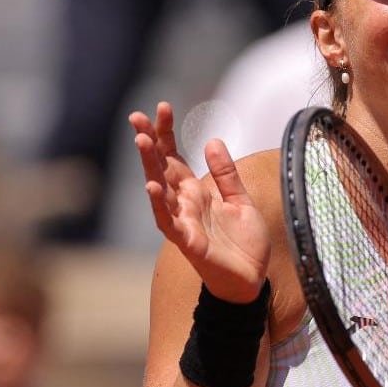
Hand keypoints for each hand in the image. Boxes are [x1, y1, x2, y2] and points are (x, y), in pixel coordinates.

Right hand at [130, 102, 269, 301]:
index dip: (167, 132)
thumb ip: (226, 173)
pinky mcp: (189, 241)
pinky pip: (169, 222)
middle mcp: (184, 204)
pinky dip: (160, 205)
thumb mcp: (240, 200)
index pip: (174, 156)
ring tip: (142, 141)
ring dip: (149, 167)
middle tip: (136, 117)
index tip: (162, 107)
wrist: (251, 279)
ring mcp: (183, 222)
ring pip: (159, 190)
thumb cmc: (244, 243)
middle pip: (161, 168)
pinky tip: (152, 187)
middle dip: (149, 142)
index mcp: (195, 191)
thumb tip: (212, 140)